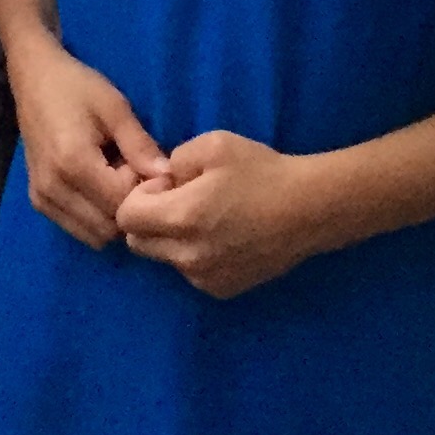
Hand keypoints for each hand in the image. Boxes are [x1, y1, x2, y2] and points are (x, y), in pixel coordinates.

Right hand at [6, 32, 166, 250]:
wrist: (35, 78)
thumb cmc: (78, 87)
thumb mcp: (115, 108)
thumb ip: (140, 145)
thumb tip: (168, 177)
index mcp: (73, 163)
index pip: (122, 203)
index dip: (143, 191)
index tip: (149, 167)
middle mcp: (54, 188)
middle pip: (109, 227)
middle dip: (129, 208)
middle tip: (133, 174)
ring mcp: (43, 199)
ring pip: (94, 235)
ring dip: (113, 217)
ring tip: (115, 180)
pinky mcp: (38, 201)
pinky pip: (77, 229)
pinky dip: (95, 218)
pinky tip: (99, 188)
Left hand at [116, 132, 319, 298]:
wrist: (308, 209)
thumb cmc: (261, 171)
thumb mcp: (213, 145)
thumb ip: (174, 160)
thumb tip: (161, 182)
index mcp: (182, 218)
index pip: (126, 217)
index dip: (140, 195)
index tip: (168, 183)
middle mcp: (188, 256)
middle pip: (137, 243)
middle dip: (147, 219)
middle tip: (180, 199)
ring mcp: (205, 278)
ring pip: (163, 258)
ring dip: (170, 237)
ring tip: (206, 216)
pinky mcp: (221, 290)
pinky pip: (189, 270)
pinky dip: (192, 253)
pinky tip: (222, 234)